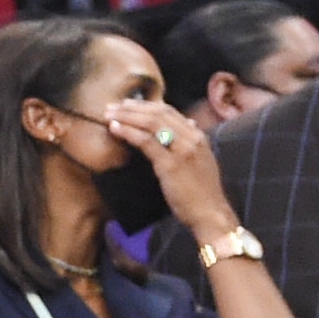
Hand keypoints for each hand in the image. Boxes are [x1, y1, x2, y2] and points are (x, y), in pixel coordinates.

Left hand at [97, 96, 234, 239]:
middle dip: (132, 108)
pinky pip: (146, 141)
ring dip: (126, 116)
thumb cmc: (202, 192)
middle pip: (158, 113)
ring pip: (151, 123)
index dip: (146, 106)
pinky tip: (115, 129)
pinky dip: (128, 132)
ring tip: (108, 115)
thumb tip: (188, 123)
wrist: (210, 212)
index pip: (170, 112)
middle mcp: (192, 138)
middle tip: (112, 107)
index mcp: (198, 136)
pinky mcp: (170, 164)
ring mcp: (182, 150)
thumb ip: (192, 142)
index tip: (127, 105)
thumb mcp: (201, 160)